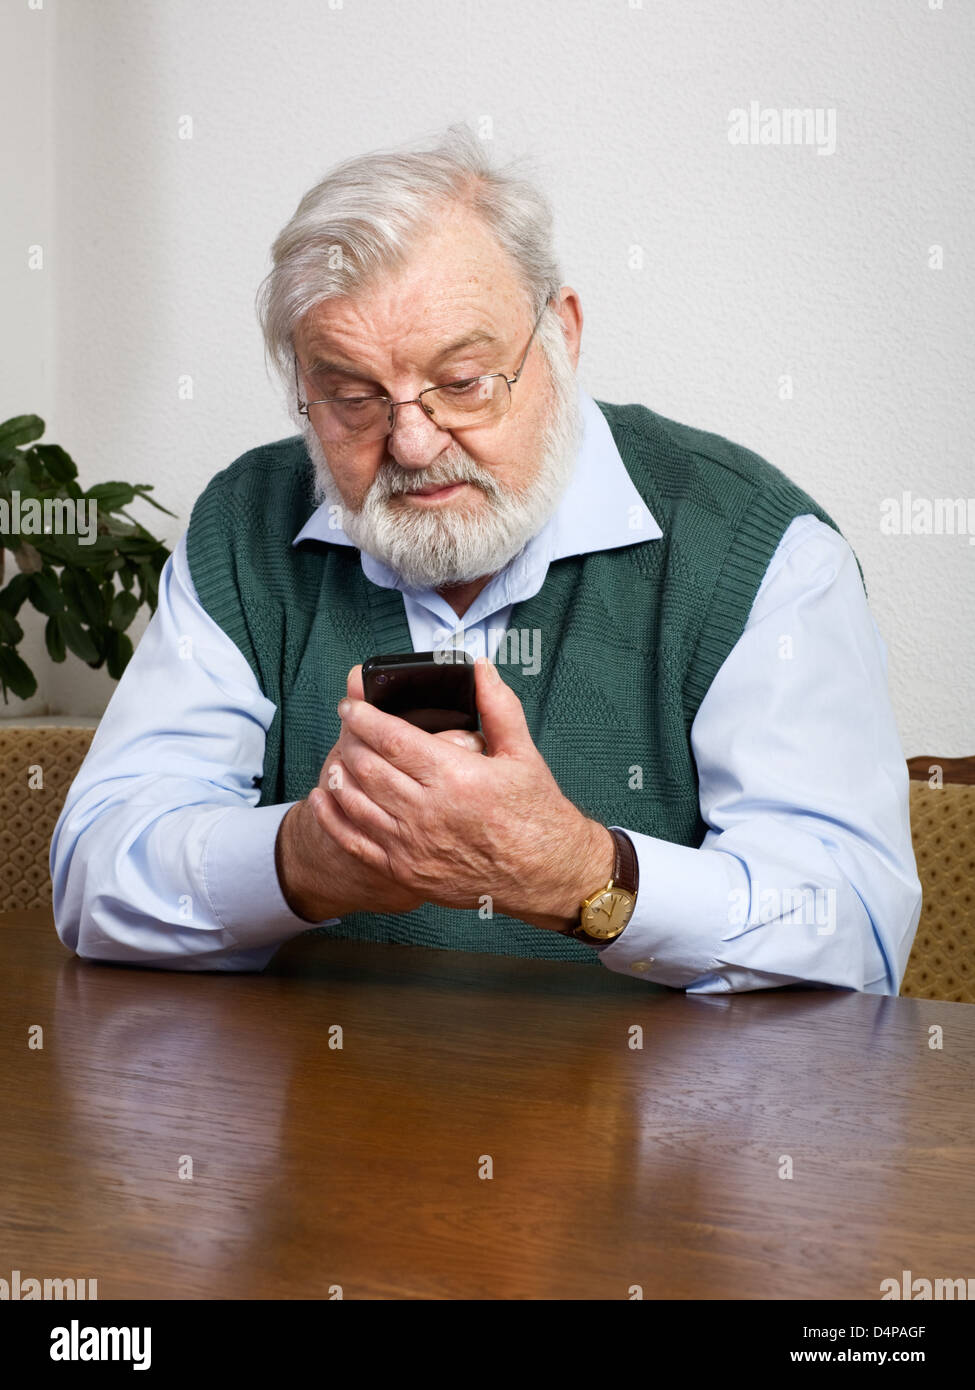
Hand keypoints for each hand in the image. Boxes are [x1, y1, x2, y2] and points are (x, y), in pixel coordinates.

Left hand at [316, 657, 613, 928]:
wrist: (546, 874)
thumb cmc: (536, 813)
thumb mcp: (523, 752)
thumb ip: (498, 706)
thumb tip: (481, 667)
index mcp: (455, 776)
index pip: (391, 738)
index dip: (364, 717)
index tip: (351, 704)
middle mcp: (428, 811)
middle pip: (366, 767)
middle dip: (349, 740)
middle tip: (346, 726)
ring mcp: (413, 845)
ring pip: (355, 802)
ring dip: (338, 775)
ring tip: (338, 757)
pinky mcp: (406, 871)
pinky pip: (355, 842)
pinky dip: (332, 817)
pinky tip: (324, 798)